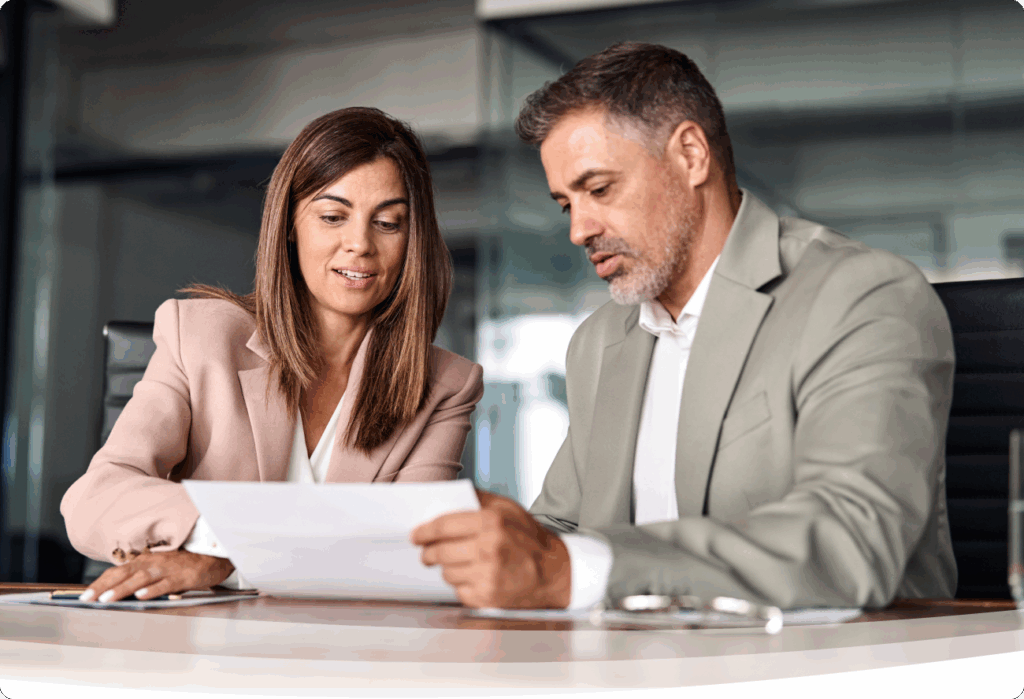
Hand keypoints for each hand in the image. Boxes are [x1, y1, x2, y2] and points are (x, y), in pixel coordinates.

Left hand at [80, 550, 234, 602]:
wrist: (213, 557)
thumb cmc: (184, 565)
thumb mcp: (160, 568)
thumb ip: (142, 579)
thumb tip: (120, 592)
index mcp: (145, 562)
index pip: (117, 571)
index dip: (100, 583)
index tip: (85, 595)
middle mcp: (152, 563)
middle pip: (124, 574)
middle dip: (103, 587)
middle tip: (87, 599)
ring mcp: (167, 569)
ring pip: (140, 579)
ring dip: (122, 589)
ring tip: (107, 599)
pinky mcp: (182, 576)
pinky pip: (165, 584)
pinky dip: (153, 590)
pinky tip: (141, 596)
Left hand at [410, 489, 570, 608]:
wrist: (555, 573)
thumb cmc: (531, 539)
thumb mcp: (509, 508)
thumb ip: (480, 499)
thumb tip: (449, 495)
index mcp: (491, 522)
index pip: (443, 526)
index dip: (424, 531)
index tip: (416, 534)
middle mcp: (488, 548)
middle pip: (439, 551)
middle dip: (429, 552)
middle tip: (428, 552)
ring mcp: (487, 575)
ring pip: (446, 572)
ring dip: (448, 568)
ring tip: (463, 563)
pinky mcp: (487, 597)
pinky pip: (458, 590)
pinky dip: (462, 584)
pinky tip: (476, 577)